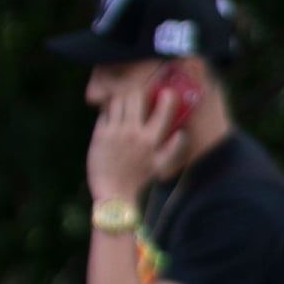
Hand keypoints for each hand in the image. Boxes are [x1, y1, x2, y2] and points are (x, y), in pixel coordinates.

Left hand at [84, 87, 181, 206]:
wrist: (113, 191)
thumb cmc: (139, 178)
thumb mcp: (161, 165)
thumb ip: (174, 147)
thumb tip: (183, 132)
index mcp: (151, 140)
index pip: (161, 112)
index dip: (166, 98)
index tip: (168, 92)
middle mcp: (133, 132)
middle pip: (135, 98)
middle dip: (137, 93)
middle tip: (138, 95)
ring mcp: (114, 131)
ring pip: (117, 101)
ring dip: (121, 99)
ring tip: (124, 103)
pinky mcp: (99, 134)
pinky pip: (104, 114)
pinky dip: (108, 111)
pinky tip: (112, 117)